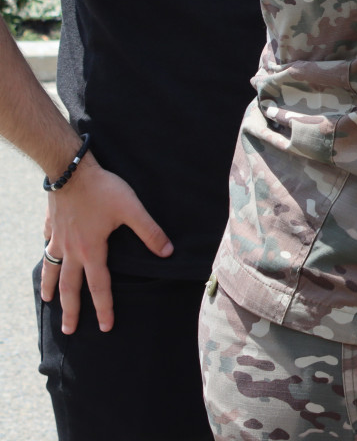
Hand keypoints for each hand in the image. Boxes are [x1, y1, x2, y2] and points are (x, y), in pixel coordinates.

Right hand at [40, 153, 172, 333]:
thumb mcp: (132, 210)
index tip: (105, 327)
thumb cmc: (103, 189)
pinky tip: (47, 256)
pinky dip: (46, 255)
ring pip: (51, 269)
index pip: (99, 287)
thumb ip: (149, 232)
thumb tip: (167, 252)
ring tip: (46, 300)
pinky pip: (47, 245)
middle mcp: (71, 250)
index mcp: (92, 250)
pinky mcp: (51, 225)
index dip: (104, 308)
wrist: (70, 169)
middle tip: (68, 331)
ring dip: (50, 287)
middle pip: (69, 287)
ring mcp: (58, 238)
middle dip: (70, 310)